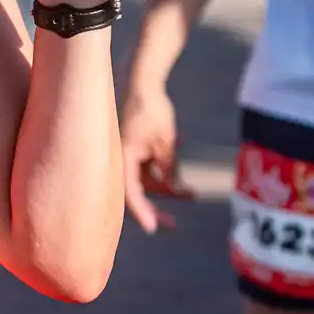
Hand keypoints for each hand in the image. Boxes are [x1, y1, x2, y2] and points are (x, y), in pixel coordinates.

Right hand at [122, 80, 193, 232]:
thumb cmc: (152, 110)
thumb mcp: (166, 141)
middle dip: (155, 207)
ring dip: (166, 189)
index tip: (153, 228)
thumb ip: (168, 166)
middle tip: (172, 224)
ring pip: (146, 182)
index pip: (131, 192)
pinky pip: (149, 170)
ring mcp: (129, 156)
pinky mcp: (136, 150)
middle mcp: (122, 160)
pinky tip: (183, 181)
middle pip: (137, 191)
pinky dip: (164, 174)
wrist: (145, 85)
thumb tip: (173, 189)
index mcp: (123, 158)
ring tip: (192, 195)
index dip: (142, 212)